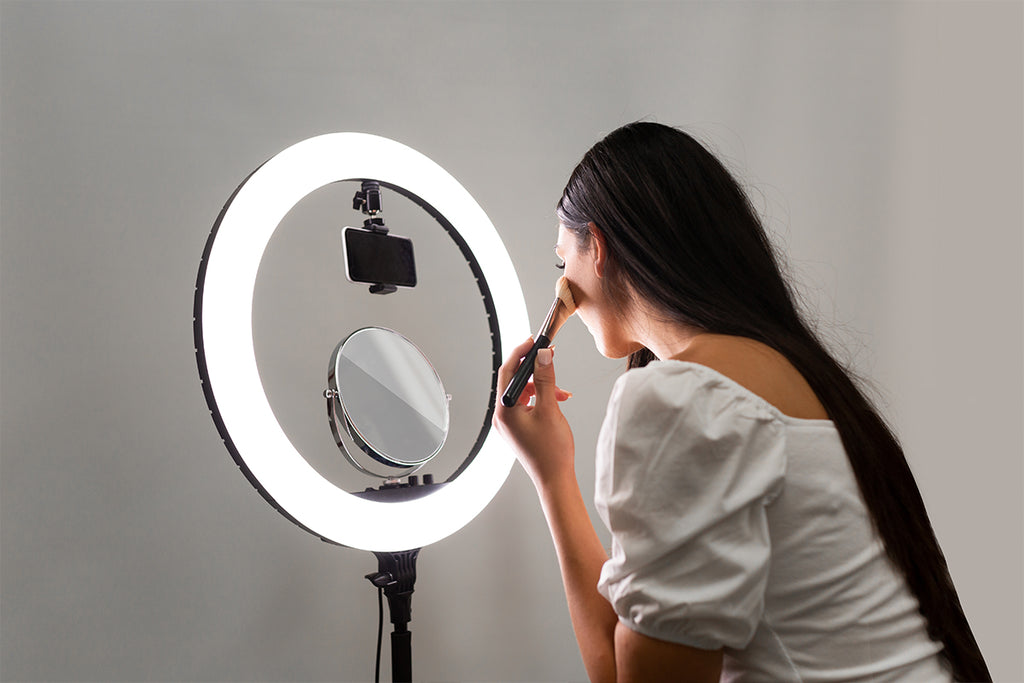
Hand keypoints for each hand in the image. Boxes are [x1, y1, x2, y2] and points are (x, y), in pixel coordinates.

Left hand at [493, 337, 575, 486]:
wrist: (555, 479)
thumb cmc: (551, 452)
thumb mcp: (550, 409)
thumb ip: (545, 379)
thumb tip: (542, 355)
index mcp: (504, 410)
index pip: (507, 371)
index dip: (520, 352)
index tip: (534, 340)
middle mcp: (502, 416)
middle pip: (514, 380)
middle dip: (533, 368)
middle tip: (549, 356)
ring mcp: (509, 423)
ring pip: (523, 391)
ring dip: (542, 385)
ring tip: (561, 390)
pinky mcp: (518, 427)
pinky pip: (527, 404)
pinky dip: (542, 398)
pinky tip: (558, 399)